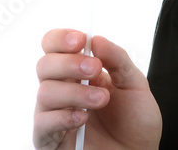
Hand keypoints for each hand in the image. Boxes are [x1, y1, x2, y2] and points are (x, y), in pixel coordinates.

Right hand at [33, 29, 161, 149]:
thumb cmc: (135, 122)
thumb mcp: (134, 84)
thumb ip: (117, 59)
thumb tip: (97, 39)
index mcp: (79, 72)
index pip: (55, 47)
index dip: (62, 38)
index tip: (80, 39)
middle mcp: (63, 90)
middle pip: (44, 64)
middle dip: (69, 63)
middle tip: (94, 69)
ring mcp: (54, 114)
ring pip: (44, 92)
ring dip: (75, 92)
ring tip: (101, 100)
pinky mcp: (50, 140)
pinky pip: (42, 123)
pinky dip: (63, 116)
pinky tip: (83, 118)